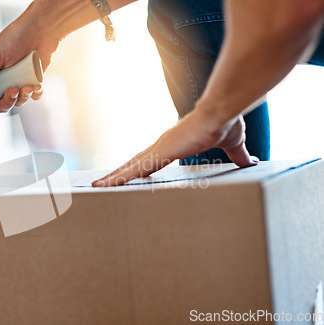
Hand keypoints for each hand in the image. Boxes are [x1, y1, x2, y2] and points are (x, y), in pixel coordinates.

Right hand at [0, 5, 60, 113]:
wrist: (39, 31)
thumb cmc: (14, 38)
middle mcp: (4, 81)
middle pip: (2, 104)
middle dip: (7, 101)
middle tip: (13, 90)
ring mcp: (19, 82)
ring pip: (18, 102)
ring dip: (22, 97)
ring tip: (27, 86)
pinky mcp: (34, 82)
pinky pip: (34, 96)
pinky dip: (35, 94)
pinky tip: (36, 85)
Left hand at [92, 110, 258, 186]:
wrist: (221, 114)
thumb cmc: (225, 124)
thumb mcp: (231, 145)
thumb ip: (238, 155)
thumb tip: (253, 161)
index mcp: (174, 145)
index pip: (152, 159)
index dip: (140, 166)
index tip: (130, 173)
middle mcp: (162, 146)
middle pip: (135, 163)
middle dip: (120, 173)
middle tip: (103, 182)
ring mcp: (158, 149)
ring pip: (130, 167)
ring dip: (114, 177)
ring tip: (96, 186)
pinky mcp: (159, 153)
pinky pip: (134, 170)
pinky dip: (119, 178)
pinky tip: (106, 185)